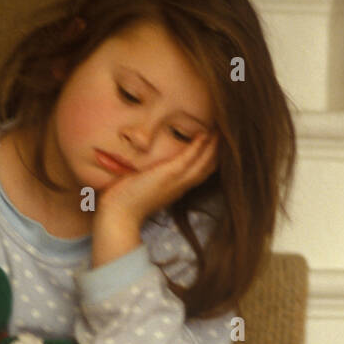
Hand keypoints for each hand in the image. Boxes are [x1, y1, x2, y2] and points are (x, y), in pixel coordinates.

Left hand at [95, 130, 218, 229]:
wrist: (117, 215)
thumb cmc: (124, 201)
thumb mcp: (141, 185)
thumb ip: (147, 175)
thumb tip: (141, 167)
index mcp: (176, 188)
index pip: (200, 171)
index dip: (210, 157)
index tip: (215, 141)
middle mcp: (181, 186)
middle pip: (209, 167)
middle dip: (219, 149)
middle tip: (226, 131)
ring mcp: (177, 181)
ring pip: (205, 162)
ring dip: (215, 145)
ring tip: (222, 128)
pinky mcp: (169, 175)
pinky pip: (191, 158)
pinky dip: (200, 145)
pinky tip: (206, 133)